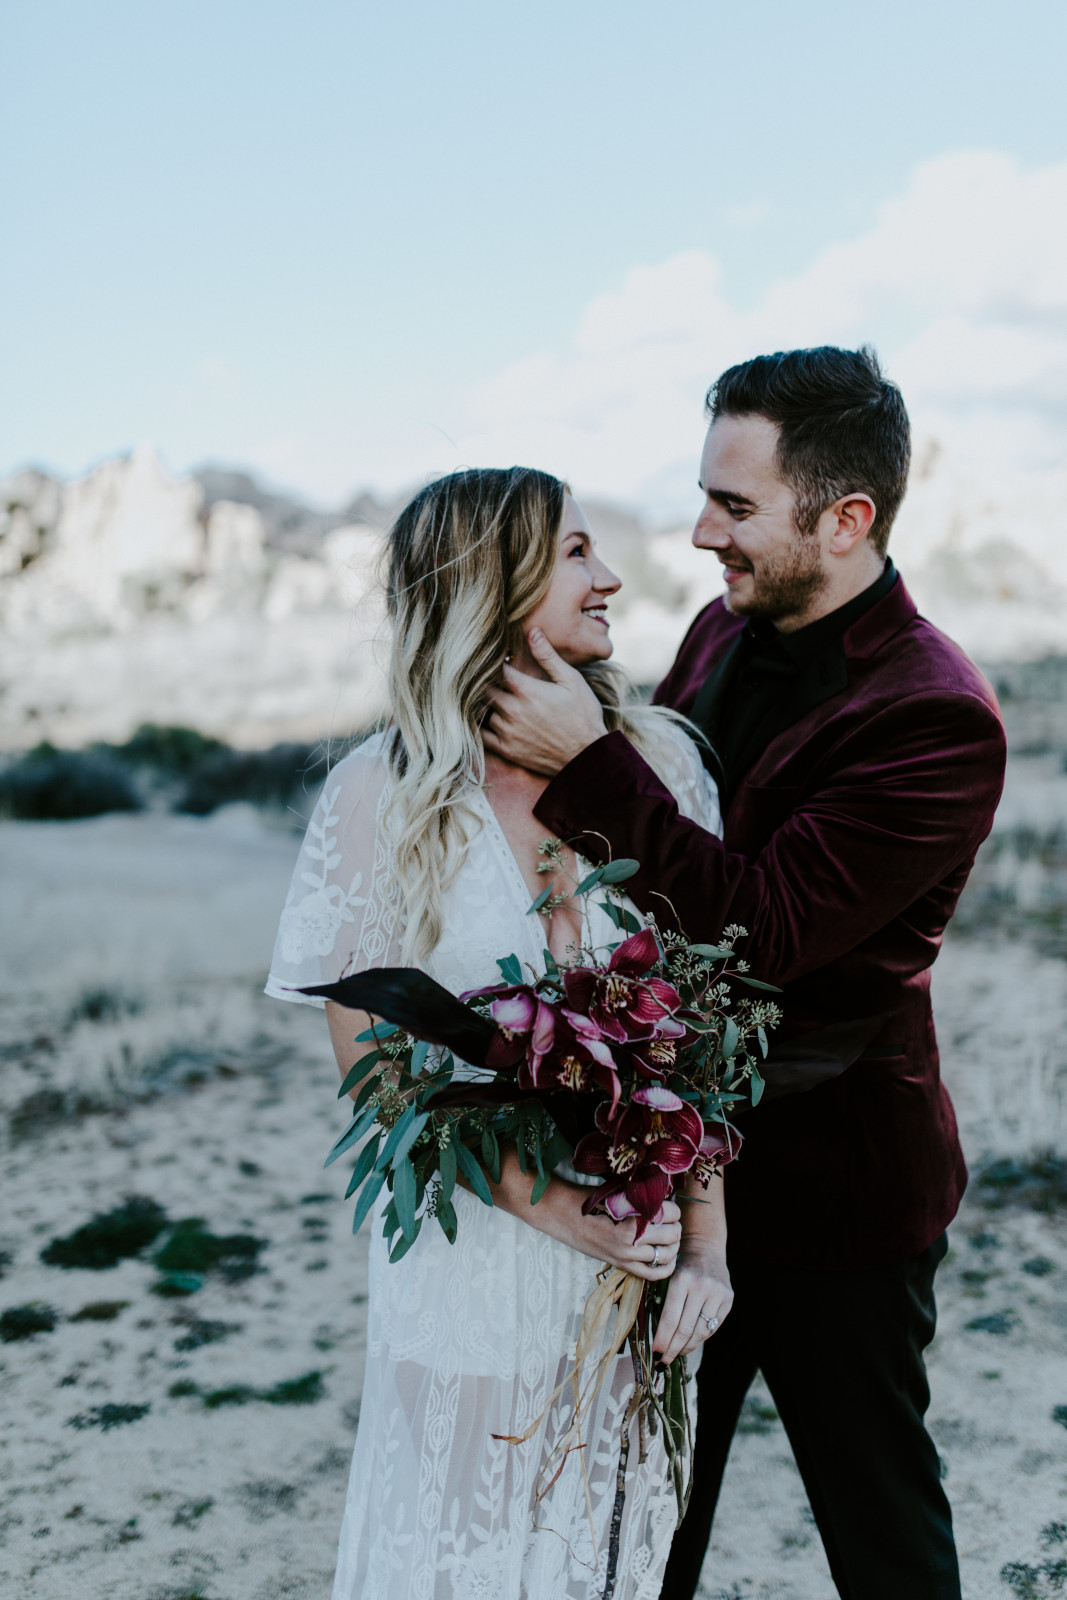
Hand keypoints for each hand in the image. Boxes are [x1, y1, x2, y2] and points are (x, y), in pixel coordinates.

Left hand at [483, 628, 607, 775]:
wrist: (588, 756)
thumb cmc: (583, 715)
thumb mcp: (571, 681)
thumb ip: (548, 657)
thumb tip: (533, 632)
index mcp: (526, 690)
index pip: (496, 669)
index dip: (494, 662)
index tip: (496, 658)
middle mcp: (512, 710)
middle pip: (484, 689)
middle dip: (486, 681)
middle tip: (490, 676)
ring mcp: (508, 732)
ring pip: (483, 711)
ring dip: (486, 703)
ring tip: (492, 696)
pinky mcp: (507, 750)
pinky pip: (482, 735)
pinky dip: (481, 725)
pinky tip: (488, 718)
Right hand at [544, 1188, 682, 1281]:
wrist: (562, 1214)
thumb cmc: (588, 1199)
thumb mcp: (616, 1193)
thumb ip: (640, 1198)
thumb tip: (666, 1197)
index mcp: (630, 1218)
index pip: (668, 1214)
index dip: (673, 1208)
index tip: (669, 1204)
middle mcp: (630, 1240)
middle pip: (671, 1235)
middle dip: (676, 1225)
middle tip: (672, 1219)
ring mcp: (626, 1256)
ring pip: (666, 1255)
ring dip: (673, 1245)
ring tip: (670, 1235)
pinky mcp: (621, 1266)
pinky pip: (653, 1274)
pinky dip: (666, 1267)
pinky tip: (668, 1257)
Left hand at [652, 1242, 732, 1362]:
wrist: (705, 1247)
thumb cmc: (680, 1265)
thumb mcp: (668, 1277)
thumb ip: (663, 1303)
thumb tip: (658, 1341)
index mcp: (681, 1280)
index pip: (670, 1318)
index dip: (662, 1340)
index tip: (655, 1355)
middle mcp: (701, 1286)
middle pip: (685, 1329)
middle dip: (672, 1349)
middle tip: (662, 1363)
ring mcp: (717, 1293)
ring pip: (701, 1332)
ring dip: (686, 1347)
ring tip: (676, 1354)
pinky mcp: (728, 1299)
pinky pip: (712, 1327)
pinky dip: (700, 1338)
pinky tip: (690, 1342)